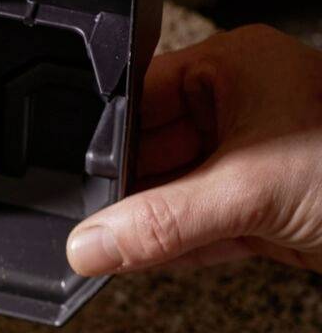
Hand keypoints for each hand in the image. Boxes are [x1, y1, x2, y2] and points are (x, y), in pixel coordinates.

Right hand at [66, 24, 321, 276]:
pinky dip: (173, 249)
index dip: (100, 148)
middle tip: (91, 235)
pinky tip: (148, 264)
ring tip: (116, 254)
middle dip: (122, 198)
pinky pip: (195, 229)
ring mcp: (251, 161)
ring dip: (147, 230)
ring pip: (170, 197)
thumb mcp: (249, 192)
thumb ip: (159, 224)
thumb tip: (89, 245)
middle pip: (148, 156)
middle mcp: (239, 108)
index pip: (135, 102)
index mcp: (232, 68)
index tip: (71, 192)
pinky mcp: (262, 208)